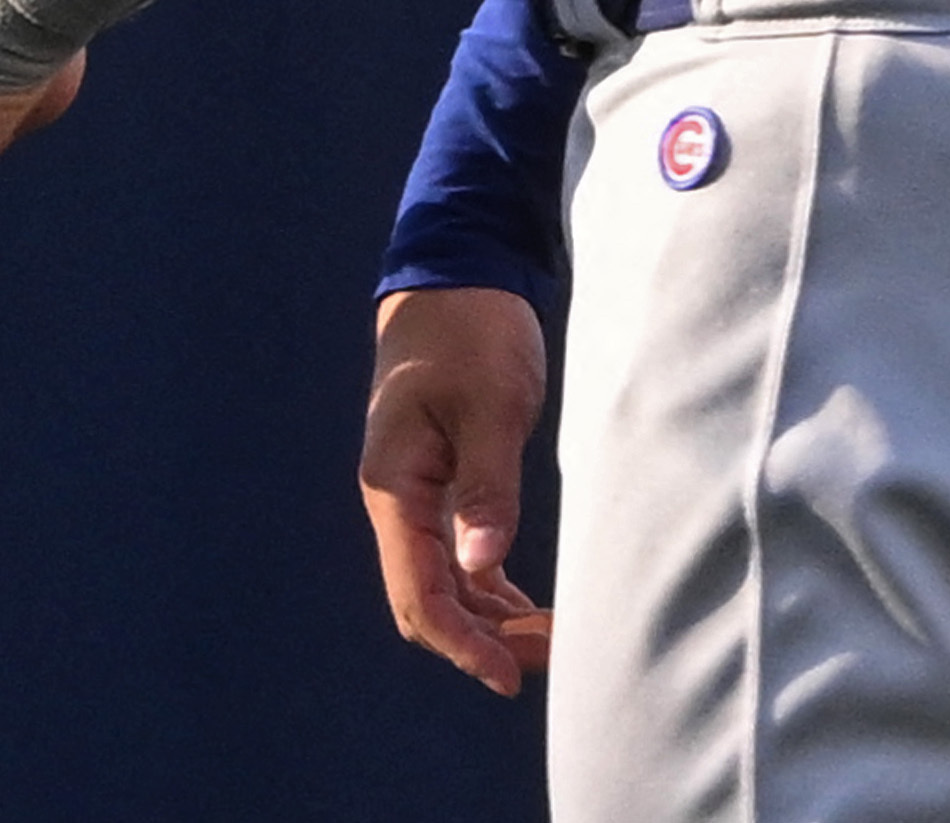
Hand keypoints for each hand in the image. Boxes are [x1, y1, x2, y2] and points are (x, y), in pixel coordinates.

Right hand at [359, 283, 554, 693]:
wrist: (458, 274)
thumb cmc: (470, 330)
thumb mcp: (489, 405)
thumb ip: (486, 487)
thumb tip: (482, 565)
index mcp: (395, 484)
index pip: (417, 592)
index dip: (461, 644)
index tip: (509, 677)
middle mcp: (398, 498)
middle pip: (427, 600)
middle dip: (482, 641)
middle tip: (554, 654)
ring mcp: (418, 493)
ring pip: (445, 585)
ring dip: (492, 621)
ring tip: (554, 638)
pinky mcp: (444, 482)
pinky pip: (459, 558)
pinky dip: (492, 591)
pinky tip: (530, 607)